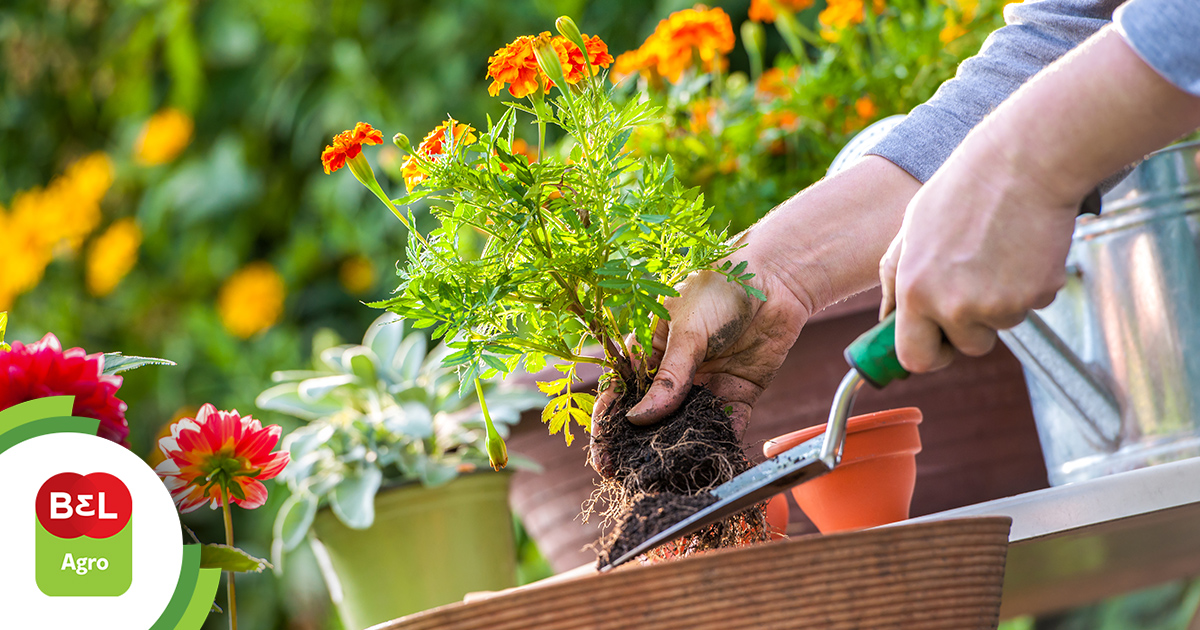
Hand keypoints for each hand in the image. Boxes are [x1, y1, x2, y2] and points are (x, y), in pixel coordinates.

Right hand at [588, 156, 920, 474]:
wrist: (775, 279)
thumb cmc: (719, 288)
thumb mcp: (686, 329)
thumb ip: (669, 376)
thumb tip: (638, 419)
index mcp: (650, 352)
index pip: (621, 392)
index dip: (609, 423)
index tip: (603, 452)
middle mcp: (674, 374)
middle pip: (650, 419)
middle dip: (637, 448)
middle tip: (626, 478)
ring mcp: (705, 387)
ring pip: (685, 427)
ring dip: (676, 452)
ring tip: (665, 482)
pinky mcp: (737, 395)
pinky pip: (725, 427)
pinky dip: (719, 447)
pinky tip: (709, 468)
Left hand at [879, 133, 1077, 372]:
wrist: (1022, 163)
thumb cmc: (962, 192)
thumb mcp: (910, 232)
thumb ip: (895, 280)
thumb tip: (885, 320)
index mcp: (915, 291)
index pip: (915, 357)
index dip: (929, 354)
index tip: (938, 345)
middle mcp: (953, 305)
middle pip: (967, 348)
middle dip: (971, 329)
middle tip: (976, 285)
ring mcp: (998, 305)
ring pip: (1001, 325)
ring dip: (1001, 301)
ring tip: (997, 252)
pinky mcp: (1037, 295)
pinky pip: (1031, 305)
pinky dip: (1028, 285)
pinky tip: (1021, 248)